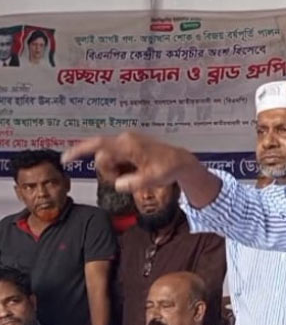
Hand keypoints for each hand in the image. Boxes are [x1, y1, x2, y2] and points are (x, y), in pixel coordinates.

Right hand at [62, 132, 195, 191]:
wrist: (179, 161)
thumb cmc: (167, 168)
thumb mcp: (152, 179)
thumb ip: (134, 183)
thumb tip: (118, 184)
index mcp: (127, 144)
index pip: (97, 145)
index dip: (79, 151)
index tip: (65, 159)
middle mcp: (123, 140)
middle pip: (102, 158)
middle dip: (109, 173)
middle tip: (127, 181)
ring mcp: (125, 142)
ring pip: (107, 160)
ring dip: (115, 172)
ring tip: (135, 175)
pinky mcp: (127, 147)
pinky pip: (114, 160)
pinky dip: (120, 169)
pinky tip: (133, 171)